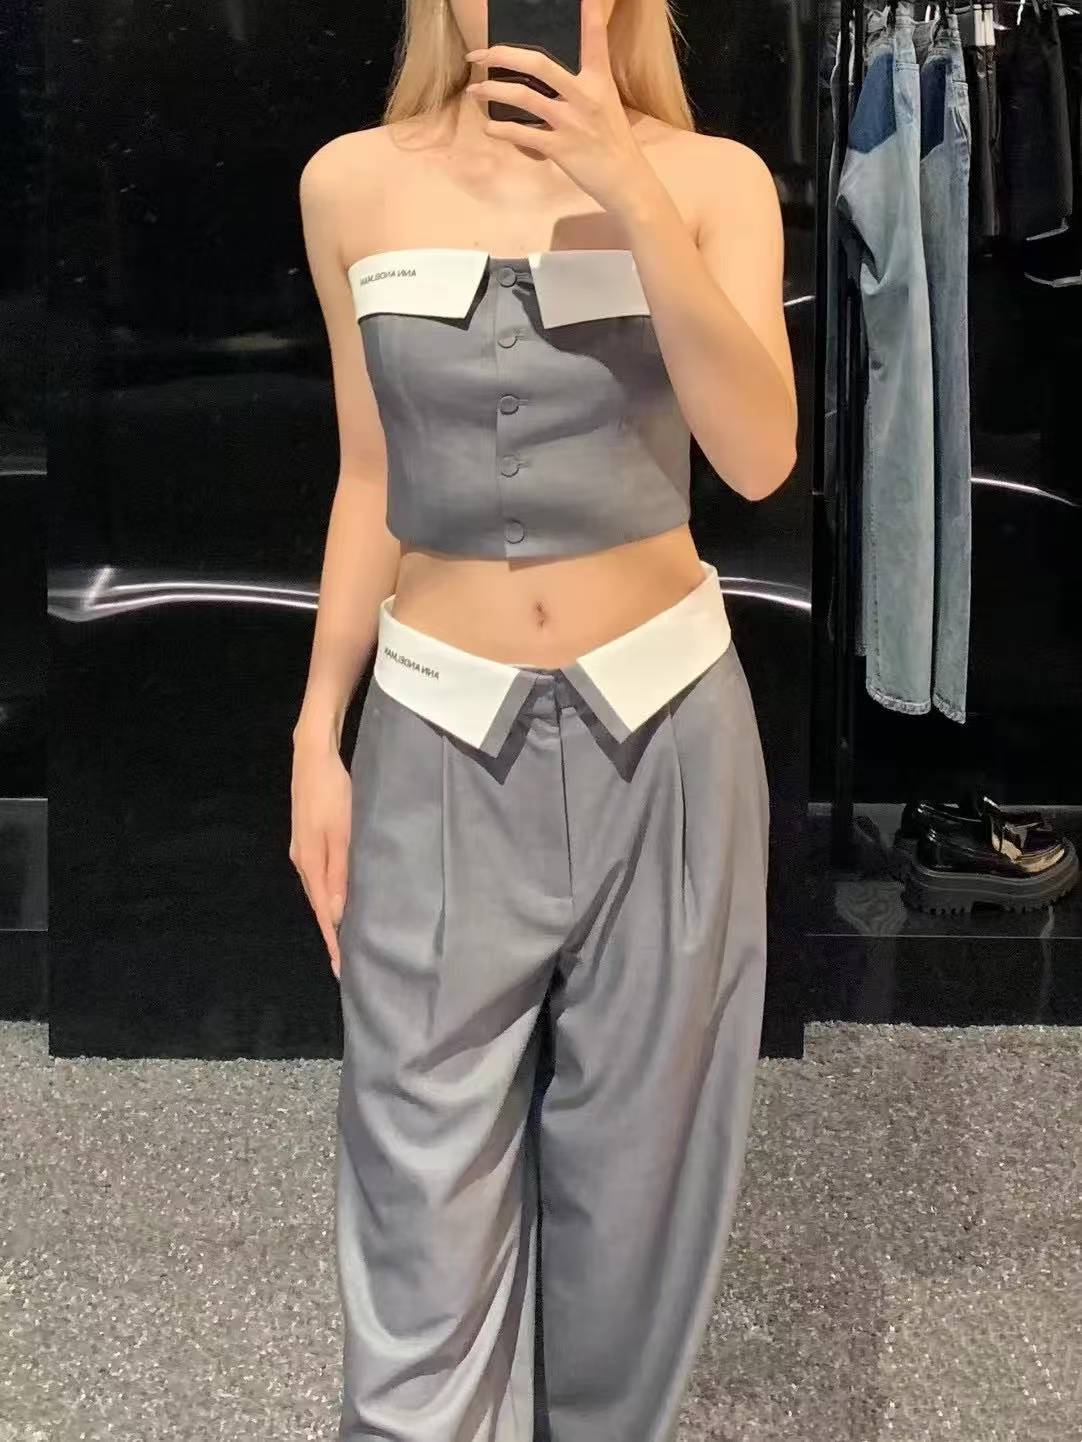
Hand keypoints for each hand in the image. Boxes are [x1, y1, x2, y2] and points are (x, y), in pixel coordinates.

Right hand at [289, 733, 352, 980]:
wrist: (313, 756)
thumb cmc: (332, 793)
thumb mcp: (342, 833)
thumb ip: (340, 873)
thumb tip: (336, 914)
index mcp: (310, 864)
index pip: (323, 913)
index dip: (332, 941)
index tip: (341, 969)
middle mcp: (302, 862)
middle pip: (319, 906)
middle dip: (332, 933)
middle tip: (347, 960)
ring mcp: (303, 850)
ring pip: (319, 891)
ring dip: (331, 914)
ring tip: (347, 936)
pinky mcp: (309, 839)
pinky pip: (320, 876)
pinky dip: (330, 893)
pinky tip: (341, 897)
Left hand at [463, 0, 656, 219]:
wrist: (626, 180)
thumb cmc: (613, 142)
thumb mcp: (605, 103)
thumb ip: (582, 85)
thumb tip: (550, 75)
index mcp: (599, 80)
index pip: (594, 38)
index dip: (588, 14)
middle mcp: (584, 96)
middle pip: (539, 65)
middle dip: (503, 56)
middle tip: (479, 54)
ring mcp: (571, 122)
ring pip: (524, 98)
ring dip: (493, 92)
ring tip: (474, 91)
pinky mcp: (561, 149)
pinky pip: (523, 135)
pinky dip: (502, 131)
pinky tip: (490, 129)